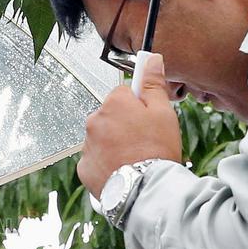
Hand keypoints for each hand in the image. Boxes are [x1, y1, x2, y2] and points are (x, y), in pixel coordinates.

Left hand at [78, 53, 182, 198]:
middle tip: (145, 141)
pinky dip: (107, 164)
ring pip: (102, 138)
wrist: (144, 189)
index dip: (139, 104)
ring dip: (115, 144)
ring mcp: (86, 146)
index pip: (123, 93)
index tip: (148, 117)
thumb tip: (150, 59)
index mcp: (113, 103)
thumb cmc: (157, 148)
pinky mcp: (84, 168)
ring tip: (135, 158)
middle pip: (111, 116)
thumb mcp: (163, 111)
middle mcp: (93, 121)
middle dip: (124, 124)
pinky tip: (123, 170)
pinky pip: (96, 160)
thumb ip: (153, 84)